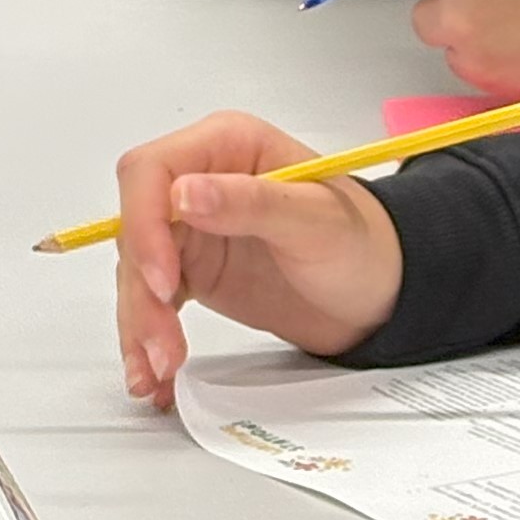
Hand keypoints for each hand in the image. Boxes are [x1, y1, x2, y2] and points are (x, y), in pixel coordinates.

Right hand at [112, 110, 405, 407]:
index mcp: (226, 147)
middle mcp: (202, 182)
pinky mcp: (193, 271)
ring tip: (158, 370)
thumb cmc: (364, 243)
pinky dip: (145, 337)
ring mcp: (194, 229)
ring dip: (140, 323)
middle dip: (141, 290)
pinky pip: (152, 301)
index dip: (144, 224)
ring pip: (138, 272)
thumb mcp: (315, 220)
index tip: (161, 279)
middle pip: (137, 228)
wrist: (383, 294)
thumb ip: (250, 202)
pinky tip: (151, 372)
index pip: (152, 172)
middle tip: (162, 344)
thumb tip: (184, 193)